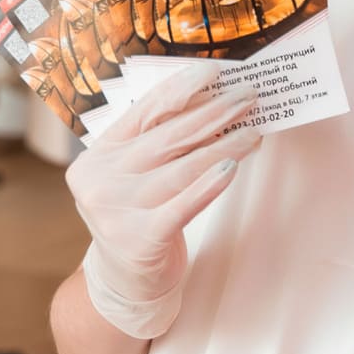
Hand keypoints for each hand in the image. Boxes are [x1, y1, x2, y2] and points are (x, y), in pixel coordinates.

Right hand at [66, 64, 259, 339]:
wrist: (125, 283)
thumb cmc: (139, 217)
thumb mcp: (136, 176)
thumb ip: (159, 143)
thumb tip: (213, 102)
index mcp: (98, 154)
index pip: (145, 111)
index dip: (182, 88)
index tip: (215, 71)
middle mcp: (101, 179)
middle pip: (168, 137)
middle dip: (213, 112)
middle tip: (248, 96)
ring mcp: (117, 210)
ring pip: (182, 168)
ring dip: (224, 145)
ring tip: (254, 131)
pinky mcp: (140, 238)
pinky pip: (184, 204)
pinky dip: (210, 184)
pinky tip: (233, 167)